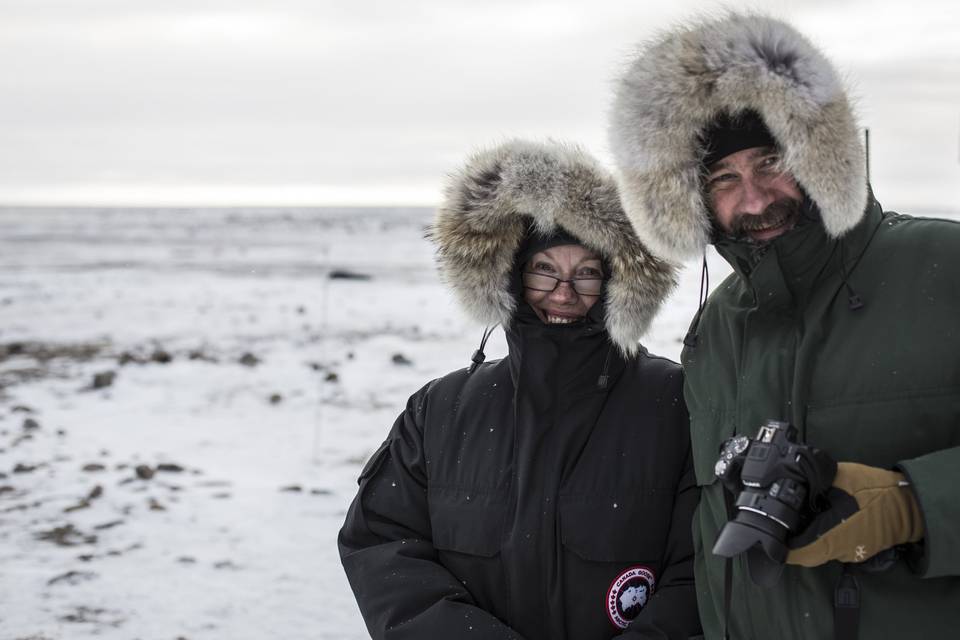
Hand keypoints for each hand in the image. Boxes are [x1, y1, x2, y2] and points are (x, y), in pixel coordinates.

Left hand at [786, 462, 923, 566]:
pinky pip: (834, 546)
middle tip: (783, 520)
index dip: (782, 546)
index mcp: (833, 536)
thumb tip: (794, 477)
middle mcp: (839, 550)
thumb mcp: (840, 477)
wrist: (911, 505)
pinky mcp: (858, 550)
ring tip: (801, 514)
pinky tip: (822, 516)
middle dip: (793, 539)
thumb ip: (815, 480)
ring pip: (820, 550)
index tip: (772, 532)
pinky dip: (824, 535)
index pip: (798, 553)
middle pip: (806, 553)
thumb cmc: (876, 490)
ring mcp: (850, 553)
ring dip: (809, 536)